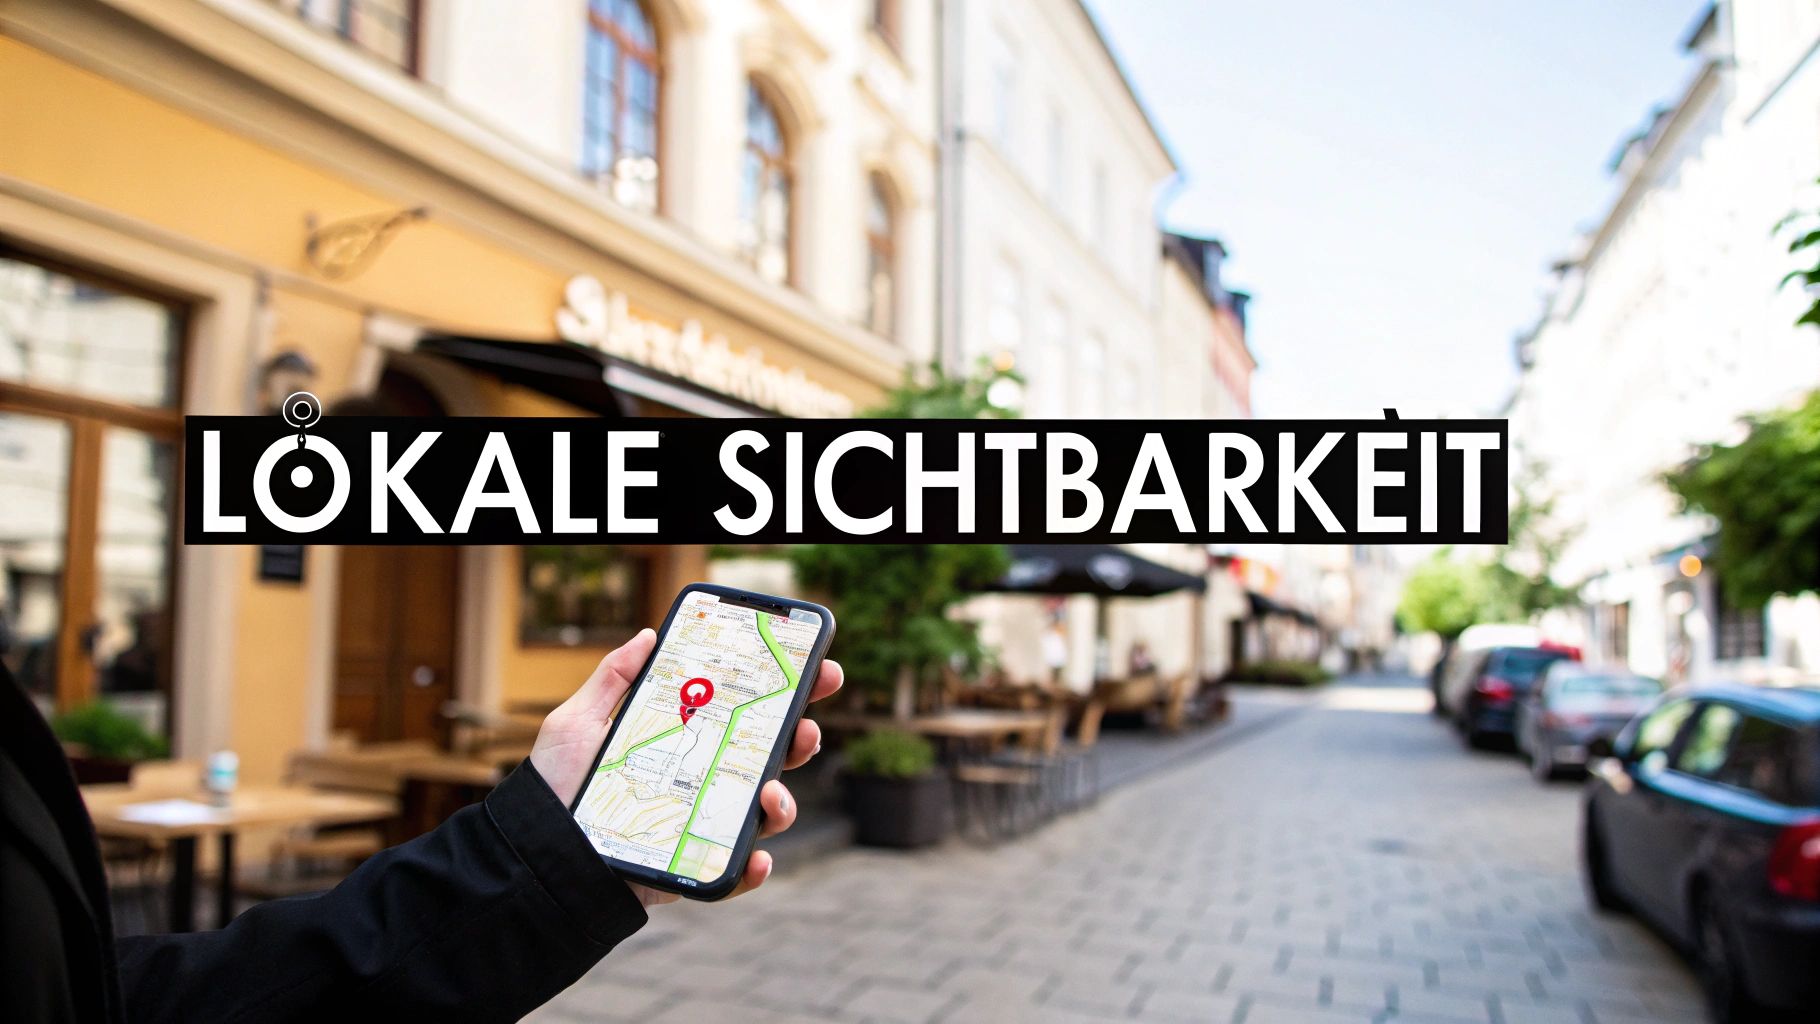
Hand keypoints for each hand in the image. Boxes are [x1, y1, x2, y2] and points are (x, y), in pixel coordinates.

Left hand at [529, 627, 843, 907]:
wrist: (535, 853)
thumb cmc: (556, 787)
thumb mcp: (577, 722)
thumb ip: (612, 679)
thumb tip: (646, 634)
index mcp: (688, 741)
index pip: (746, 714)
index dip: (786, 692)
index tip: (815, 667)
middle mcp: (703, 782)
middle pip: (769, 759)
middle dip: (802, 738)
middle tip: (806, 725)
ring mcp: (702, 825)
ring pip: (763, 815)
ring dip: (783, 804)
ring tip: (771, 795)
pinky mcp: (690, 867)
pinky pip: (732, 872)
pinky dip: (752, 867)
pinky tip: (755, 855)